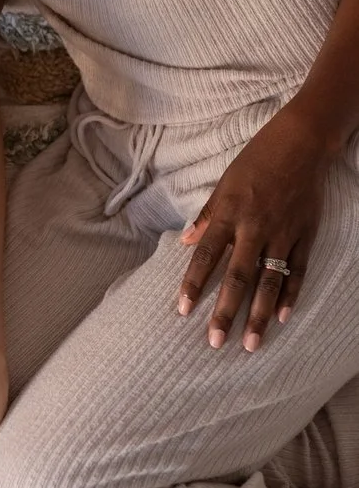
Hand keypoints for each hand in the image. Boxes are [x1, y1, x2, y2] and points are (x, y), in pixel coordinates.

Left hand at [177, 104, 328, 349]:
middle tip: (215, 342)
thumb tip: (185, 242)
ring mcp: (282, 233)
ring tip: (250, 344)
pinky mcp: (305, 235)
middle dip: (225, 311)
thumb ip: (206, 216)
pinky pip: (298, 271)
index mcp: (229, 214)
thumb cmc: (256, 161)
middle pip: (237, 277)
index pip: (206, 256)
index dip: (193, 284)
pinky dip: (291, 296)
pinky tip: (282, 319)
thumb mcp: (224, 183)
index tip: (183, 310)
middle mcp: (254, 228)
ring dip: (258, 314)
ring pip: (269, 281)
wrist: (300, 144)